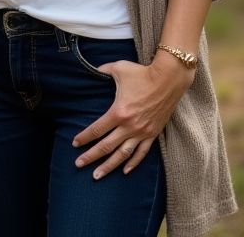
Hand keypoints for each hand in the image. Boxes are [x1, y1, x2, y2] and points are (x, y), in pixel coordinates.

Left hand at [72, 55, 193, 178]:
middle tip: (78, 164)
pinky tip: (125, 171)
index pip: (97, 129)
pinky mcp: (153, 134)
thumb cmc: (142, 73)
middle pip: (106, 146)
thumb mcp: (119, 68)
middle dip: (91, 156)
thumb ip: (103, 70)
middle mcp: (129, 126)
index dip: (84, 137)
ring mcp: (142, 132)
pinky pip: (142, 153)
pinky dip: (133, 163)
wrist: (168, 79)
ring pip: (122, 155)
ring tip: (97, 175)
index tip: (74, 143)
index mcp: (119, 112)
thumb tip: (93, 69)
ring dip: (109, 166)